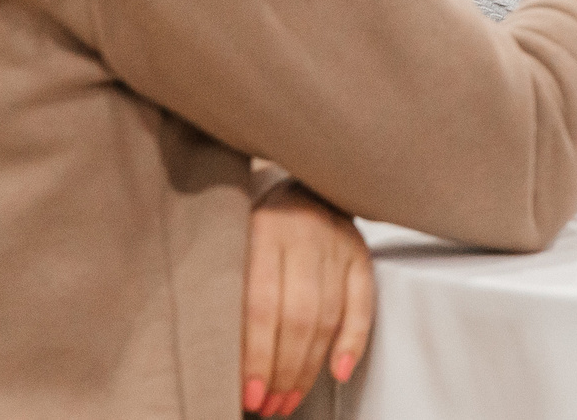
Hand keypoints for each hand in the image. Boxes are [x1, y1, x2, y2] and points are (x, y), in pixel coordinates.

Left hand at [241, 180, 374, 416]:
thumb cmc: (258, 223)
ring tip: (290, 398)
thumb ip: (227, 288)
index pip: (261, 306)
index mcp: (262, 231)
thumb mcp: (232, 242)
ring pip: (328, 317)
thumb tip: (214, 357)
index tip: (248, 394)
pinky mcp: (361, 253)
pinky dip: (354, 342)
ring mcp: (337, 244)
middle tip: (270, 405)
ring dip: (310, 368)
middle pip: (298, 317)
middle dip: (283, 371)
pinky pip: (363, 303)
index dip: (256, 356)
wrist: (304, 180)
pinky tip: (338, 372)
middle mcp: (304, 236)